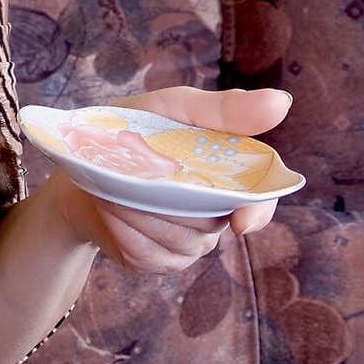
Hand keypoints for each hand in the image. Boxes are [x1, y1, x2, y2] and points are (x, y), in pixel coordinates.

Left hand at [51, 85, 291, 273]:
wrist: (81, 165)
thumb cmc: (134, 129)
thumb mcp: (175, 109)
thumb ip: (224, 110)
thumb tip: (282, 103)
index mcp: (228, 175)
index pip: (260, 200)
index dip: (257, 212)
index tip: (241, 221)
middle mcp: (214, 214)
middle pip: (210, 223)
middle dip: (174, 200)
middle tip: (139, 172)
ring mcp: (187, 243)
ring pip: (179, 242)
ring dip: (143, 213)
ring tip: (116, 187)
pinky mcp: (155, 260)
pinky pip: (149, 256)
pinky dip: (126, 231)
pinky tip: (110, 210)